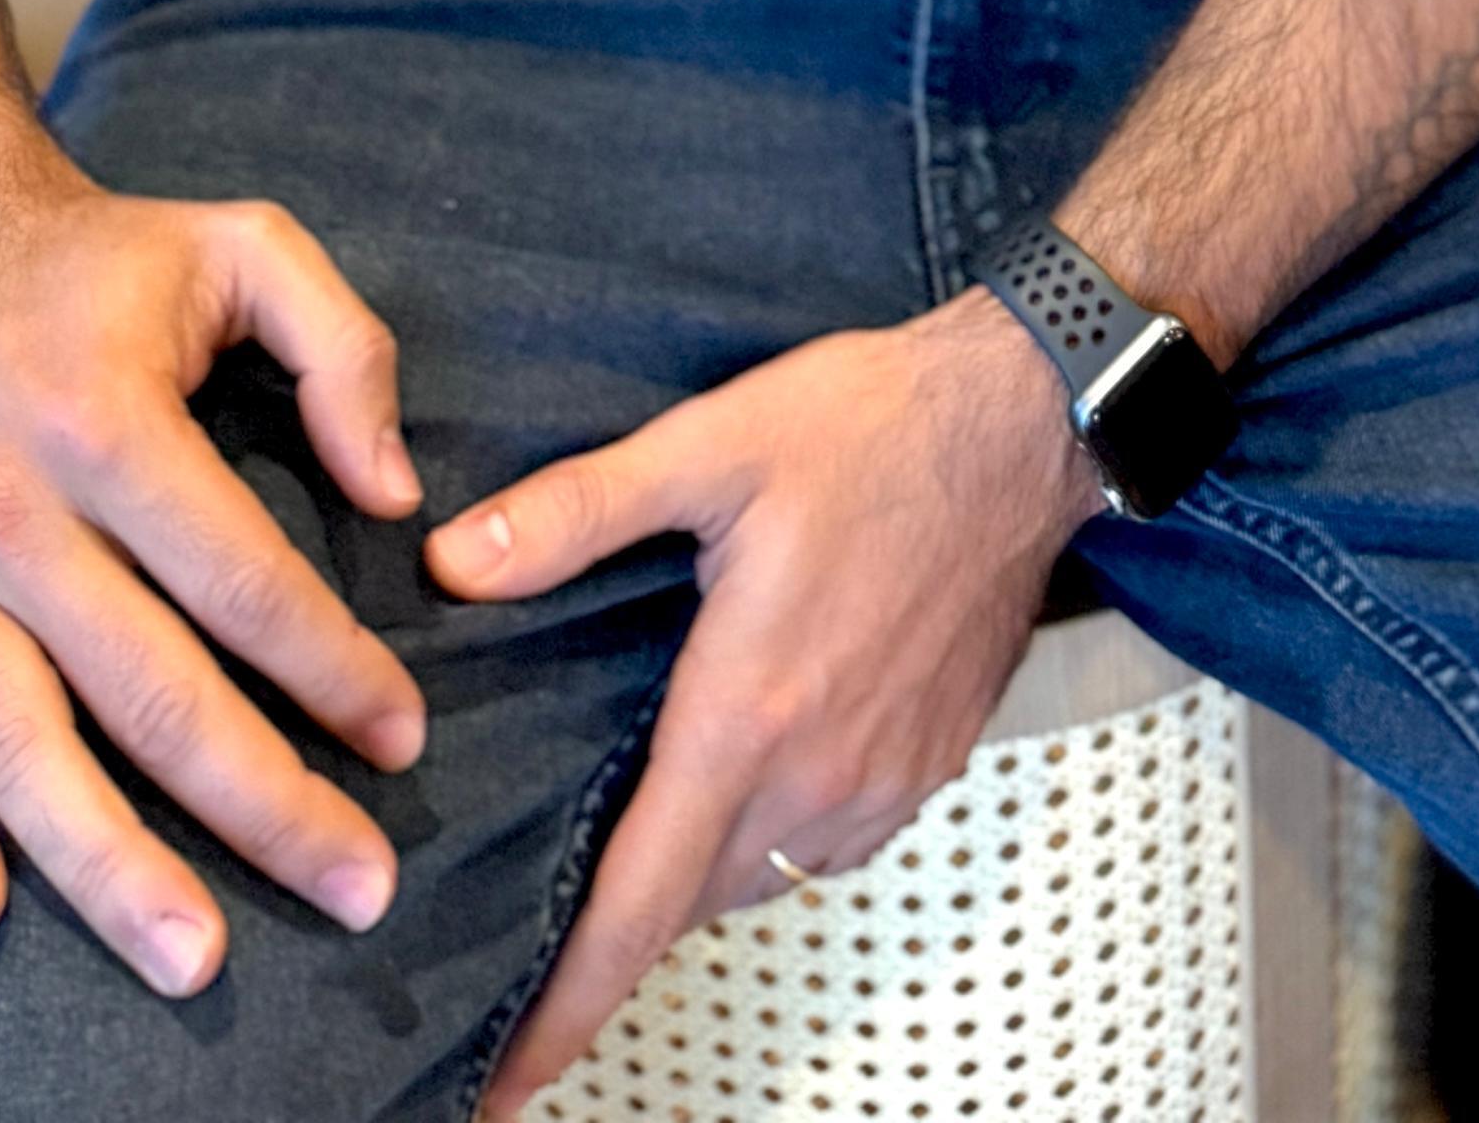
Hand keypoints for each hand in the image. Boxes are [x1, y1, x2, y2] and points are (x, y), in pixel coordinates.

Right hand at [0, 113, 429, 994]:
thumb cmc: (114, 259)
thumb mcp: (250, 247)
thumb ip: (346, 352)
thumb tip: (398, 500)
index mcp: (110, 421)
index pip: (242, 582)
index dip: (334, 668)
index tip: (404, 738)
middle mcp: (13, 510)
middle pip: (151, 692)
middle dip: (264, 805)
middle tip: (361, 889)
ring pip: (23, 747)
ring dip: (110, 866)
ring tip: (198, 960)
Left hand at [431, 293, 1097, 1111]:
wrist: (1024, 422)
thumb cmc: (873, 425)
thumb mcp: (709, 444)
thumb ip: (576, 512)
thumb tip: (454, 561)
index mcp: (746, 715)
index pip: (637, 908)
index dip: (565, 1009)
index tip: (503, 1085)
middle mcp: (816, 774)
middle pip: (686, 904)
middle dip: (611, 938)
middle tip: (537, 939)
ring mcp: (880, 781)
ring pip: (756, 877)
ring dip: (693, 874)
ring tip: (633, 846)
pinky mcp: (926, 765)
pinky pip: (825, 844)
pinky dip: (771, 836)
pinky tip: (746, 775)